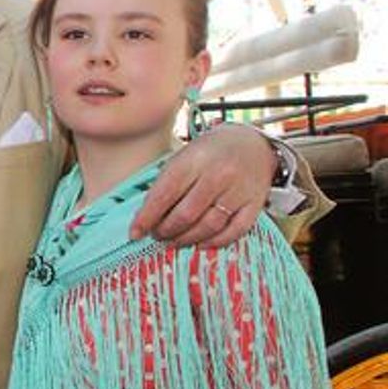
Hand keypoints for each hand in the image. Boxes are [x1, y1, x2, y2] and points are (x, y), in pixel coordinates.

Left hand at [131, 123, 273, 247]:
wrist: (253, 144)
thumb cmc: (210, 153)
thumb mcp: (183, 157)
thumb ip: (166, 184)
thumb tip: (146, 217)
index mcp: (194, 160)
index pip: (164, 195)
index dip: (146, 218)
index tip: (134, 233)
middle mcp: (218, 175)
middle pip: (185, 215)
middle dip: (165, 231)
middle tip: (156, 235)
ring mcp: (239, 191)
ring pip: (208, 226)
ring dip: (185, 239)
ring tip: (173, 241)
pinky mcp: (254, 204)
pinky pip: (234, 232)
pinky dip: (214, 242)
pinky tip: (200, 243)